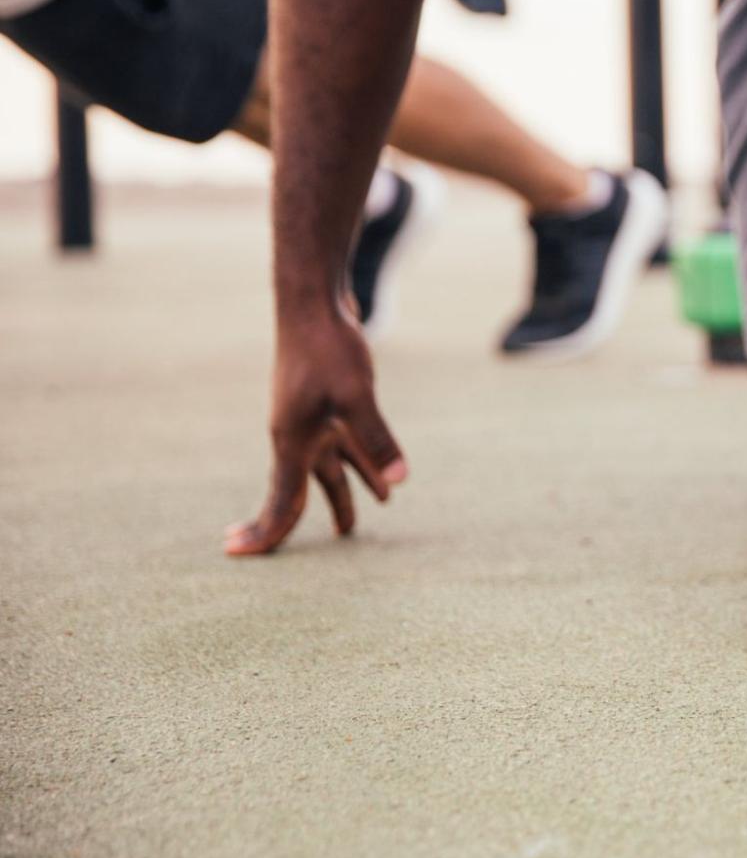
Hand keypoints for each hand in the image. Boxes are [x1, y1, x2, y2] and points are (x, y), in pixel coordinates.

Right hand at [228, 308, 406, 555]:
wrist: (314, 302)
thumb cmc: (329, 347)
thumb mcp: (356, 396)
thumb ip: (375, 440)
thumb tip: (399, 482)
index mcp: (292, 443)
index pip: (281, 501)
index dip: (265, 534)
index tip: (237, 555)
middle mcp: (297, 436)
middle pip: (306, 490)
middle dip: (319, 518)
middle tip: (326, 549)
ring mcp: (311, 419)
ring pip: (332, 465)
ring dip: (352, 489)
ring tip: (377, 510)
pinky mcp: (327, 403)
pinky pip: (343, 442)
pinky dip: (362, 458)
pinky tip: (383, 469)